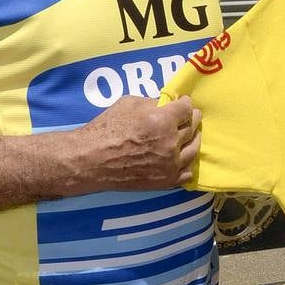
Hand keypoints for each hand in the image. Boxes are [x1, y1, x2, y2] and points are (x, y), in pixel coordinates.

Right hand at [73, 95, 201, 191]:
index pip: (187, 109)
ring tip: (191, 136)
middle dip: (191, 119)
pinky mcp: (165, 181)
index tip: (183, 103)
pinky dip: (187, 164)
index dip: (185, 104)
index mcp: (162, 120)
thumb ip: (153, 103)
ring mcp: (170, 164)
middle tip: (189, 117)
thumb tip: (167, 105)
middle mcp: (170, 142)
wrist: (91, 160)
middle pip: (192, 127)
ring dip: (193, 139)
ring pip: (194, 149)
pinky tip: (183, 159)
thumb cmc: (106, 128)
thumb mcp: (129, 103)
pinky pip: (187, 172)